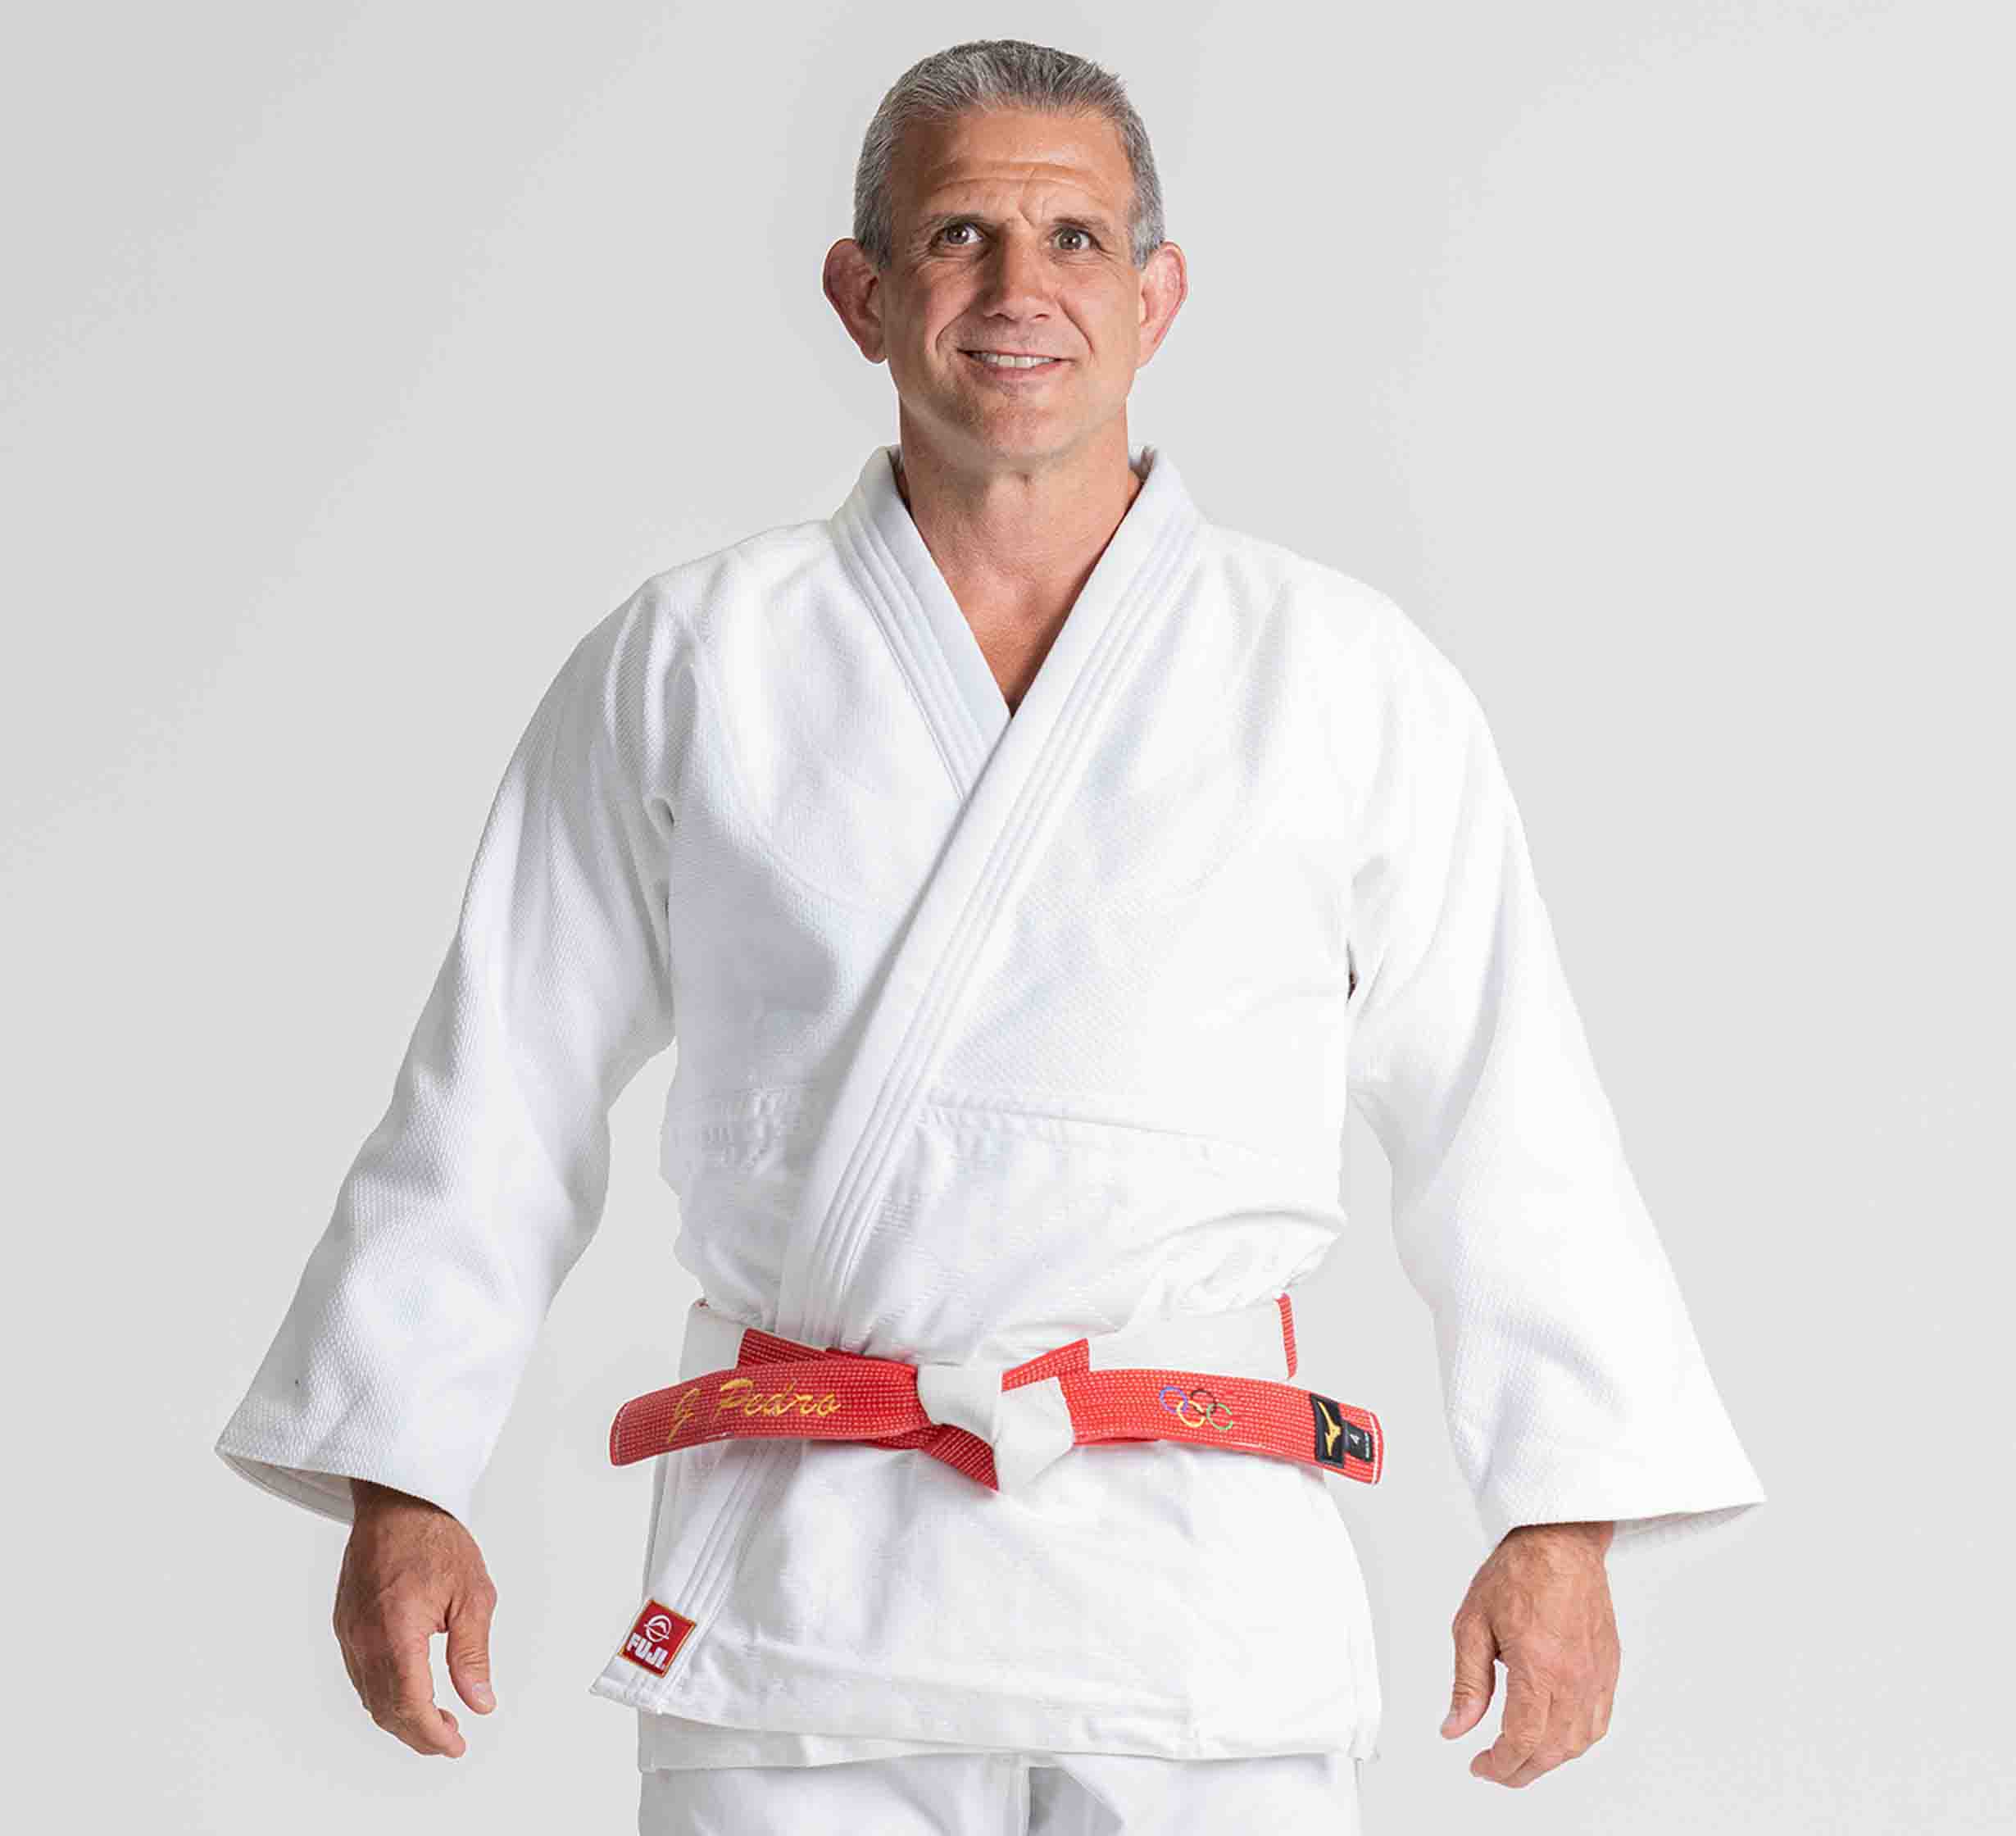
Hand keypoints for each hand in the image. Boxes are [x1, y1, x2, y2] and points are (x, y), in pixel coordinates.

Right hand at [333, 1478, 498, 1756]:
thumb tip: (480, 1700)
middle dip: (418, 1733)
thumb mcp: (472, 1595)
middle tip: (449, 1739)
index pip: (410, 1703)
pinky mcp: (345, 1625)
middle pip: (386, 1709)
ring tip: (435, 1719)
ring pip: (370, 1696)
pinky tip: (409, 1691)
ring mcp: (350, 1632)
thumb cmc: (434, 1538)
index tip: (455, 1745)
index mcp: (397, 1629)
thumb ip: (472, 1654)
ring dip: (400, 1717)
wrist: (398, 1503)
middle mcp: (365, 1636)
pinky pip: (361, 1675)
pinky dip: (384, 1694)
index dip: (433, 1734)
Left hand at [1441, 1519, 1619, 1786]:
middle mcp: (1574, 1678)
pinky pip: (1599, 1721)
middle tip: (1495, 1768)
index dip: (1499, 1764)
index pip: (1522, 1740)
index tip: (1480, 1767)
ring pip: (1579, 1742)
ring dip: (1549, 1759)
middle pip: (1552, 1750)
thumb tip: (1456, 1727)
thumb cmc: (1518, 1573)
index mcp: (1538, 1667)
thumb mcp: (1472, 1625)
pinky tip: (1556, 1736)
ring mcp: (1596, 1675)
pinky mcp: (1609, 1668)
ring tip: (1521, 1756)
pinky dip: (1576, 1740)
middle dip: (1521, 1769)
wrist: (1560, 1542)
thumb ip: (1467, 1683)